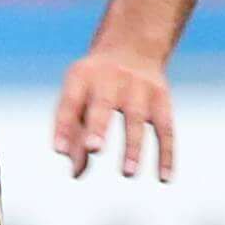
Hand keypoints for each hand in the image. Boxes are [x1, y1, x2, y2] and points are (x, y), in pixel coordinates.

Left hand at [52, 49, 174, 181]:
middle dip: (98, 127)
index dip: (63, 126)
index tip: (59, 150)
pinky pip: (166, 128)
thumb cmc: (95, 84)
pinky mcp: (162, 98)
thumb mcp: (78, 98)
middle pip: (103, 104)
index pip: (69, 102)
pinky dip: (166, 154)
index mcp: (82, 77)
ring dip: (132, 147)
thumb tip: (76, 173)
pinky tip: (165, 179)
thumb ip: (73, 133)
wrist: (133, 46)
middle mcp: (110, 78)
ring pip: (137, 118)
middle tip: (93, 149)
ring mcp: (139, 86)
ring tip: (127, 174)